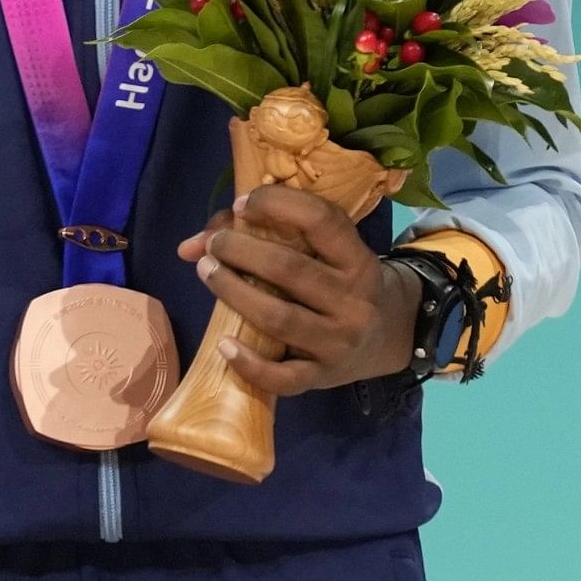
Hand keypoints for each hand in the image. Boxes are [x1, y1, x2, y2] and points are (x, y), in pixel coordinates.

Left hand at [177, 186, 415, 393]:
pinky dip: (250, 364)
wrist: (390, 336)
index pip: (321, 221)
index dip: (277, 205)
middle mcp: (353, 300)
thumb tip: (191, 244)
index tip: (243, 203)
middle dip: (241, 250)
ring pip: (279, 318)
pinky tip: (223, 345)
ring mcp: (338, 341)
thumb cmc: (344, 283)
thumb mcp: (329, 254)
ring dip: (234, 292)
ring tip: (206, 271)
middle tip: (214, 244)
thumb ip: (269, 234)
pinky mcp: (323, 376)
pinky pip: (283, 377)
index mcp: (358, 260)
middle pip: (289, 269)